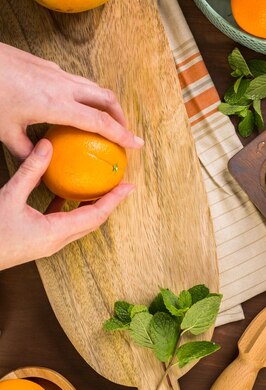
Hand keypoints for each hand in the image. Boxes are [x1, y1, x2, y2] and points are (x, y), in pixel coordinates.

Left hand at [0, 42, 142, 159]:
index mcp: (56, 105)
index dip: (121, 134)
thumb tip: (38, 168)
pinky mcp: (47, 66)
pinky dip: (86, 95)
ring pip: (93, 87)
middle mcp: (62, 86)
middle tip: (124, 133)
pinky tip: (74, 106)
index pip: (99, 122)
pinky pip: (76, 81)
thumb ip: (25, 152)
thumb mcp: (5, 131)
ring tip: (104, 120)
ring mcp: (56, 73)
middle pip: (105, 98)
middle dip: (120, 116)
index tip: (136, 144)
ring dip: (105, 103)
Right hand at [0, 139, 133, 269]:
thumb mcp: (9, 196)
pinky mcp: (38, 242)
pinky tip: (64, 196)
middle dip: (109, 203)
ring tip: (98, 188)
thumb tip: (48, 145)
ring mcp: (47, 244)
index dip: (114, 200)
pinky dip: (69, 210)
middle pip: (92, 222)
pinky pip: (62, 224)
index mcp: (55, 233)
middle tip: (119, 184)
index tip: (129, 185)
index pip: (95, 215)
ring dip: (90, 207)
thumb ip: (30, 170)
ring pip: (79, 224)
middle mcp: (56, 242)